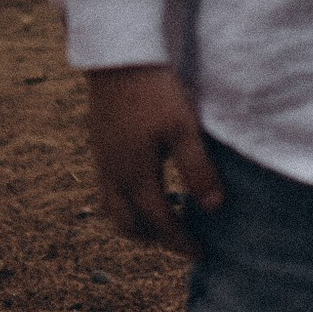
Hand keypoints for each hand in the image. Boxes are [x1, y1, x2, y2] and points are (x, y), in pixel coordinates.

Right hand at [85, 66, 224, 254]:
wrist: (118, 57)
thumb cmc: (155, 92)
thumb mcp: (183, 129)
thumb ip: (198, 170)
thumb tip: (213, 208)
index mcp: (134, 176)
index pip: (159, 223)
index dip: (180, 242)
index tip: (200, 254)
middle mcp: (113, 174)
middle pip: (127, 224)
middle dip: (153, 238)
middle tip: (179, 240)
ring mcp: (102, 160)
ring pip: (112, 207)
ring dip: (135, 220)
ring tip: (161, 216)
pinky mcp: (99, 144)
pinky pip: (107, 187)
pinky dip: (125, 199)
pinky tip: (144, 183)